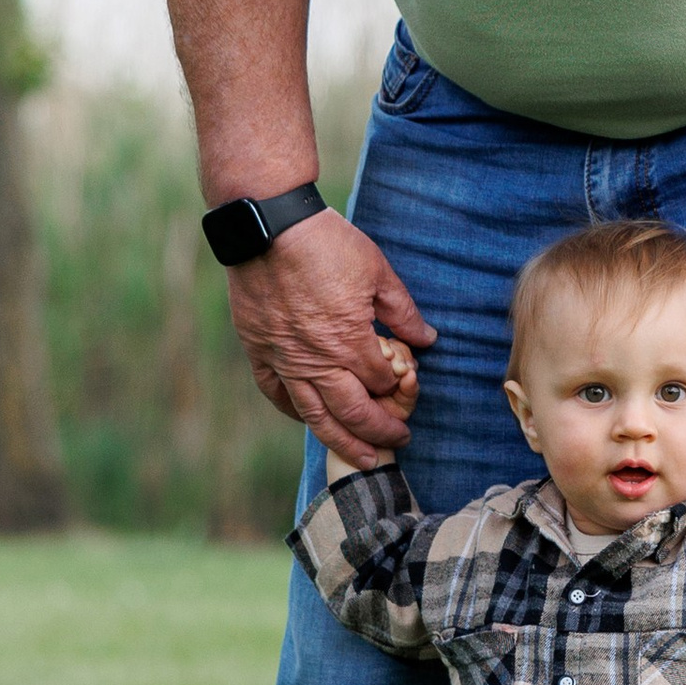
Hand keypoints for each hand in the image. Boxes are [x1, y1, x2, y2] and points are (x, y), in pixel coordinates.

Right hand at [224, 209, 434, 468]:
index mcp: (349, 340)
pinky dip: (294, 411)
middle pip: (353, 412)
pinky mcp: (258, 351)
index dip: (398, 385)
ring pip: (315, 416)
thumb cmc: (326, 243)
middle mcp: (316, 360)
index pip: (381, 381)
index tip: (406, 380)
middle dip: (380, 432)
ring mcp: (284, 359)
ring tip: (362, 460)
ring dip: (342, 442)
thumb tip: (427, 338)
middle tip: (398, 443)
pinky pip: (276, 394)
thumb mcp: (377, 271)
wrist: (268, 225)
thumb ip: (402, 312)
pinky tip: (309, 419)